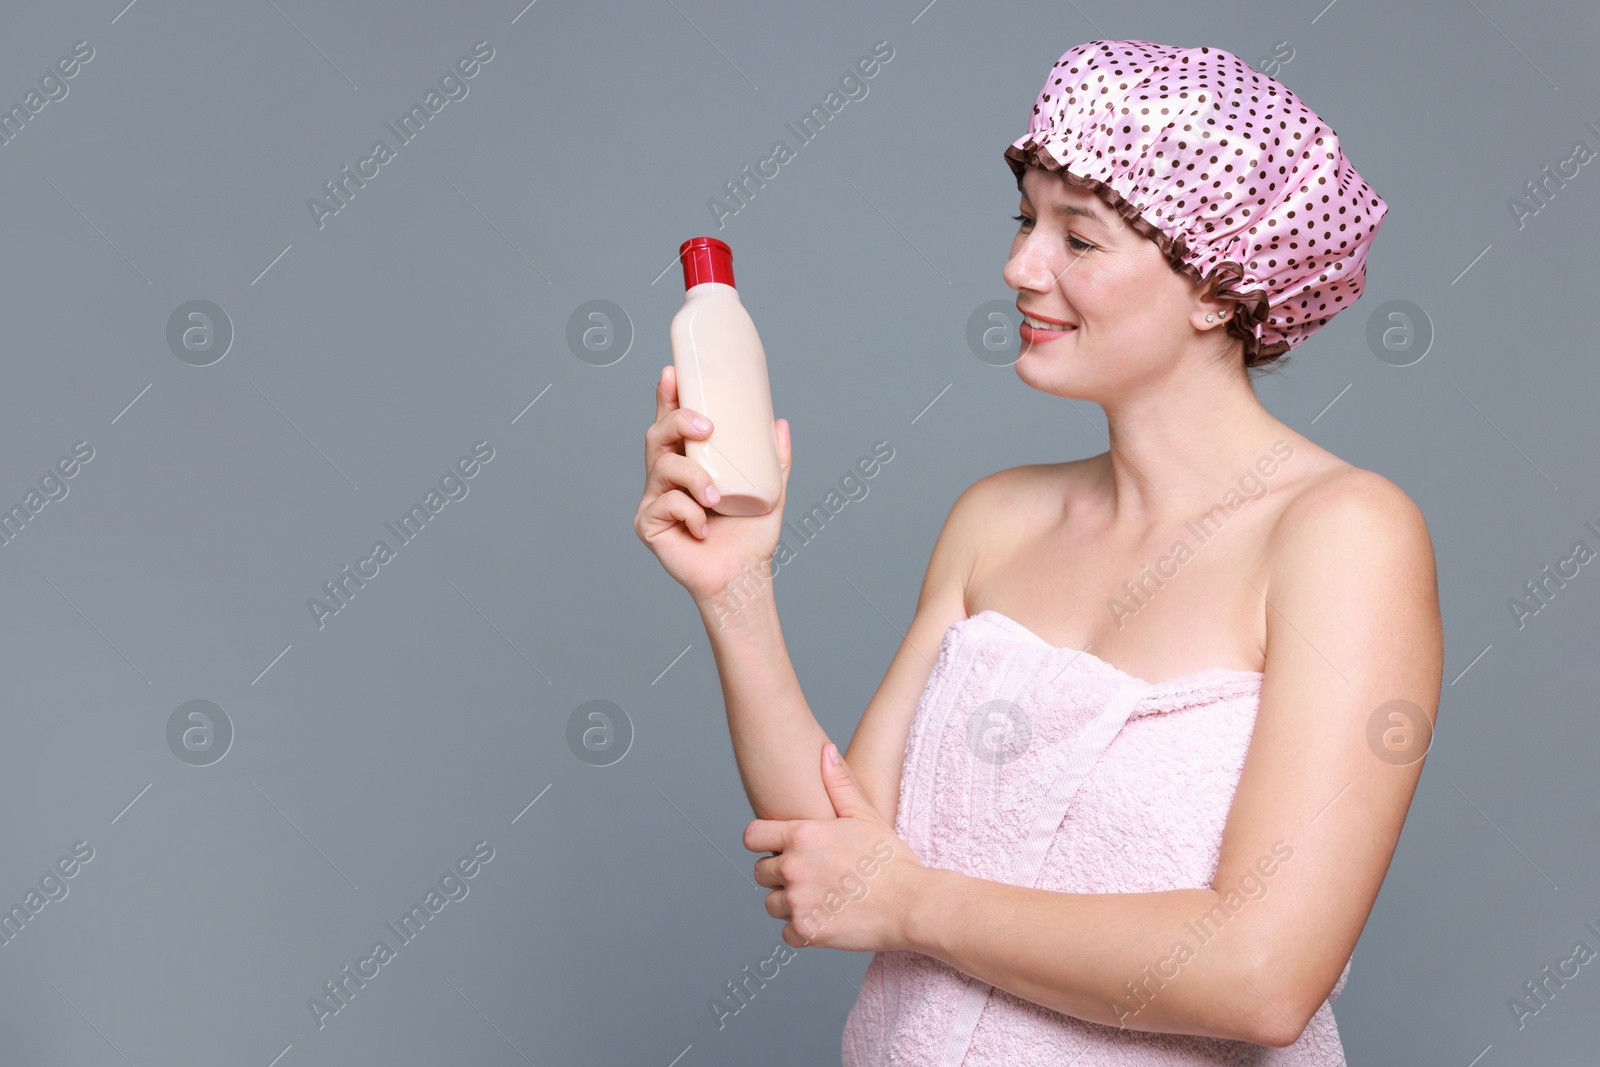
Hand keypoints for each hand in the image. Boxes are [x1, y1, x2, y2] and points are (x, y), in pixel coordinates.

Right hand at [634, 364, 792, 603]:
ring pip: (662, 468)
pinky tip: (703, 529)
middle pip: (657, 435)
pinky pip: (664, 503)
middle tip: (708, 428)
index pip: (673, 423)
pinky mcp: (648, 524)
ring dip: (693, 477)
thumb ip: (774, 459)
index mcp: (689, 462)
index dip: (668, 396)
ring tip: (714, 499)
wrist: (743, 577)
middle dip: (678, 421)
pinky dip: (690, 513)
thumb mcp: (770, 491)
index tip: (672, 372)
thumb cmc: (750, 536)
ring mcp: (654, 499)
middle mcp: (666, 477)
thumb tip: (779, 422)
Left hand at [744, 742, 925, 952]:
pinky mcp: (807, 930)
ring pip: (771, 904)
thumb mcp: (865, 815)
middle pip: (760, 872)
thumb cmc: (891, 859)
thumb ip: (838, 784)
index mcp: (802, 836)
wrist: (912, 904)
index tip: (773, 847)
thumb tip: (825, 751)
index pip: (752, 837)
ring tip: (819, 897)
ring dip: (788, 902)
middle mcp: (793, 867)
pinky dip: (802, 929)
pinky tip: (824, 918)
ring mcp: (798, 901)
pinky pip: (787, 932)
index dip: (762, 841)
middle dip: (778, 874)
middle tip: (808, 875)